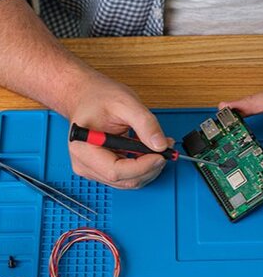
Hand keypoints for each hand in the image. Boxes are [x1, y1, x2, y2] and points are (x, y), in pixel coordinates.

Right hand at [68, 73, 171, 188]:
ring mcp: (94, 170)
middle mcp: (85, 164)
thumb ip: (145, 124)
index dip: (142, 167)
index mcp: (84, 148)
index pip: (115, 171)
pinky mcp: (104, 171)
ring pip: (130, 181)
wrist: (87, 96)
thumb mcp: (126, 103)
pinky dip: (144, 166)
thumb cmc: (98, 97)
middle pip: (126, 180)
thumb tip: (160, 145)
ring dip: (150, 167)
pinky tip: (149, 151)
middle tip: (165, 148)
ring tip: (159, 146)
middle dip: (150, 167)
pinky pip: (129, 176)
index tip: (160, 155)